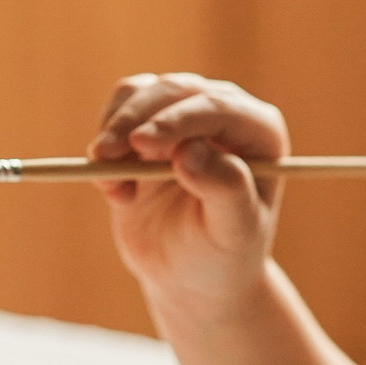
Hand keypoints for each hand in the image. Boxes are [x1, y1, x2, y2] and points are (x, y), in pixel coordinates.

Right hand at [93, 73, 289, 326]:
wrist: (193, 273)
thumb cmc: (223, 253)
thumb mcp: (232, 232)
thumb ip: (224, 190)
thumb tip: (190, 150)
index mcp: (260, 132)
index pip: (217, 108)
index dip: (177, 120)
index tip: (141, 144)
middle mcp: (225, 112)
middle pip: (174, 92)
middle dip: (134, 121)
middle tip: (105, 157)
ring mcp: (185, 112)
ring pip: (140, 93)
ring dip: (115, 132)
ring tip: (111, 187)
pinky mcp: (148, 122)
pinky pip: (118, 109)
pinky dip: (106, 141)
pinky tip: (112, 188)